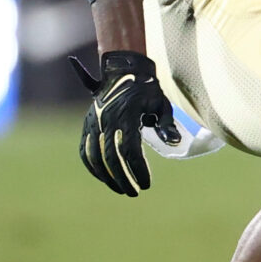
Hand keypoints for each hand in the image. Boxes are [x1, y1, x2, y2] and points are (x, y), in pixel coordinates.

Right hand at [73, 51, 179, 195]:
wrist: (122, 68)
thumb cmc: (146, 88)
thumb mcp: (161, 103)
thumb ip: (166, 124)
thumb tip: (175, 143)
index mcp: (126, 115)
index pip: (130, 150)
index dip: (138, 169)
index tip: (146, 184)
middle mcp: (106, 120)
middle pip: (112, 158)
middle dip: (123, 179)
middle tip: (135, 193)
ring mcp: (94, 122)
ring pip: (95, 157)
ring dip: (107, 177)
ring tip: (121, 190)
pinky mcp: (87, 124)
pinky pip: (85, 150)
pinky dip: (92, 166)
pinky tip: (103, 177)